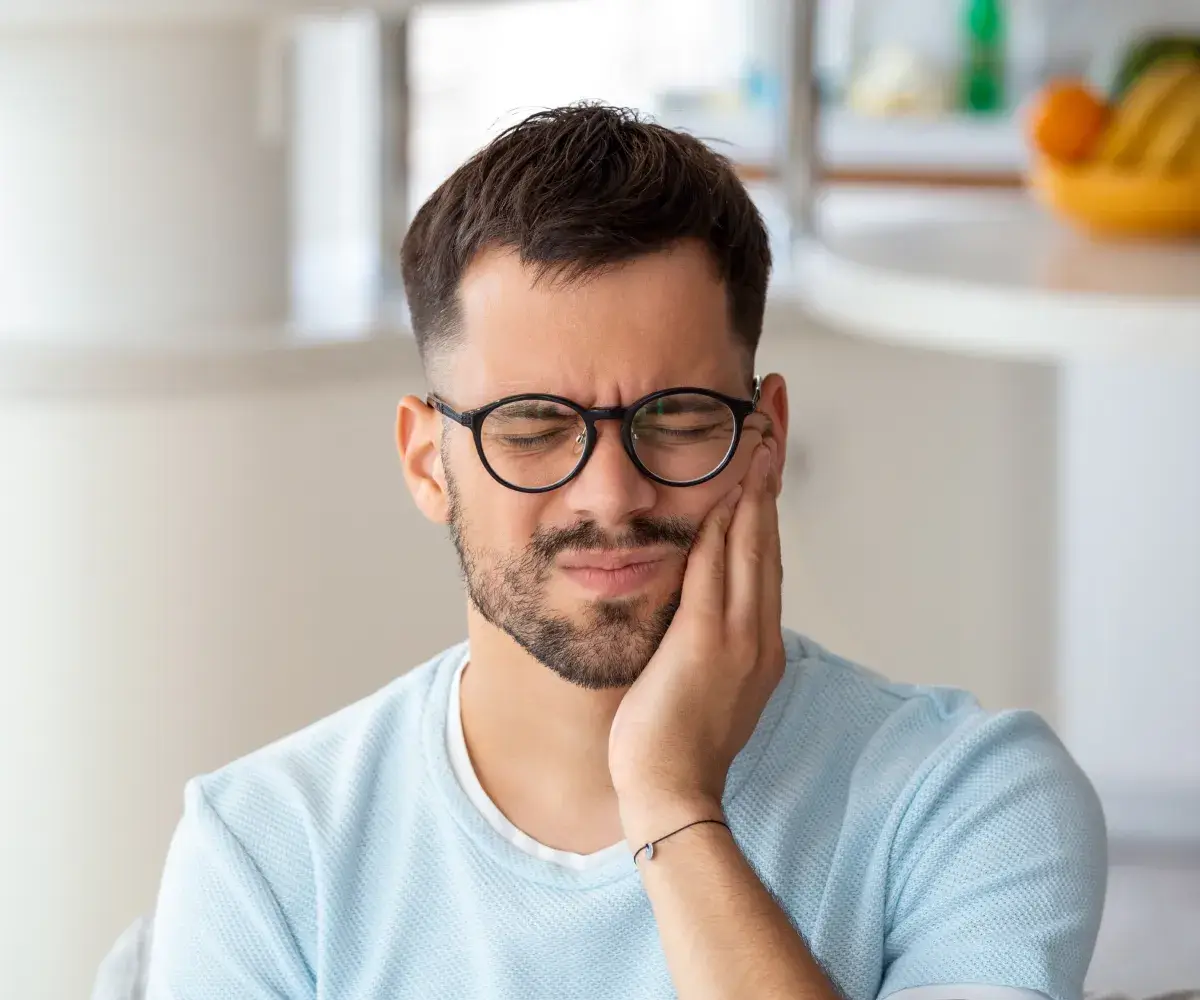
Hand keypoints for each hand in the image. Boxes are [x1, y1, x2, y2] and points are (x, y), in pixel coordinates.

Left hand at [608, 436, 784, 847]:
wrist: (672, 791)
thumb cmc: (675, 741)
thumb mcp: (701, 679)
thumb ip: (707, 634)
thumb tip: (695, 601)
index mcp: (758, 639)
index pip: (764, 552)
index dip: (767, 496)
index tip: (767, 449)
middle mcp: (758, 630)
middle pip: (767, 533)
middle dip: (771, 468)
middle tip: (773, 412)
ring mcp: (739, 635)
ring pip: (752, 542)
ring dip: (755, 481)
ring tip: (759, 427)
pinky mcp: (709, 641)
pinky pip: (718, 569)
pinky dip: (727, 522)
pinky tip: (729, 484)